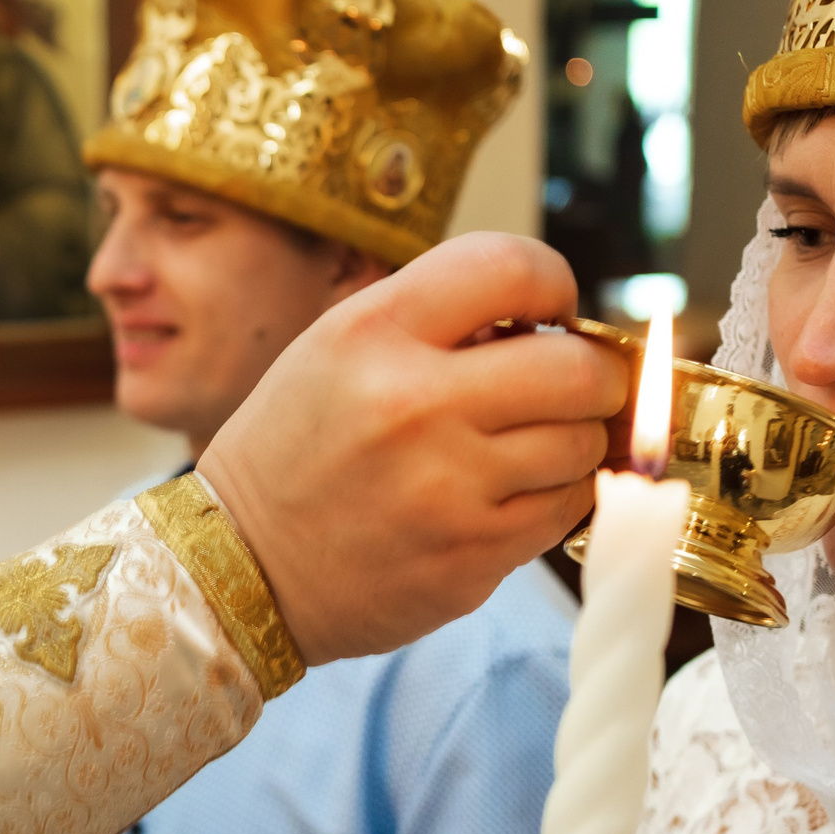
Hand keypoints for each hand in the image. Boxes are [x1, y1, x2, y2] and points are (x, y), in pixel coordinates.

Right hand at [200, 231, 623, 663]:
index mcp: (372, 335)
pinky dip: (552, 497)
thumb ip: (434, 319)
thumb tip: (553, 322)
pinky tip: (505, 494)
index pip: (512, 268)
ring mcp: (447, 488)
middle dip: (590, 372)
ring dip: (571, 440)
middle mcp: (412, 405)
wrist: (244, 566)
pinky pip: (564, 511)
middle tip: (567, 384)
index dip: (551, 284)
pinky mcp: (470, 557)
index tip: (549, 313)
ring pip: (582, 444)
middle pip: (579, 368)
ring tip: (524, 444)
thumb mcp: (334, 348)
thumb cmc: (298, 448)